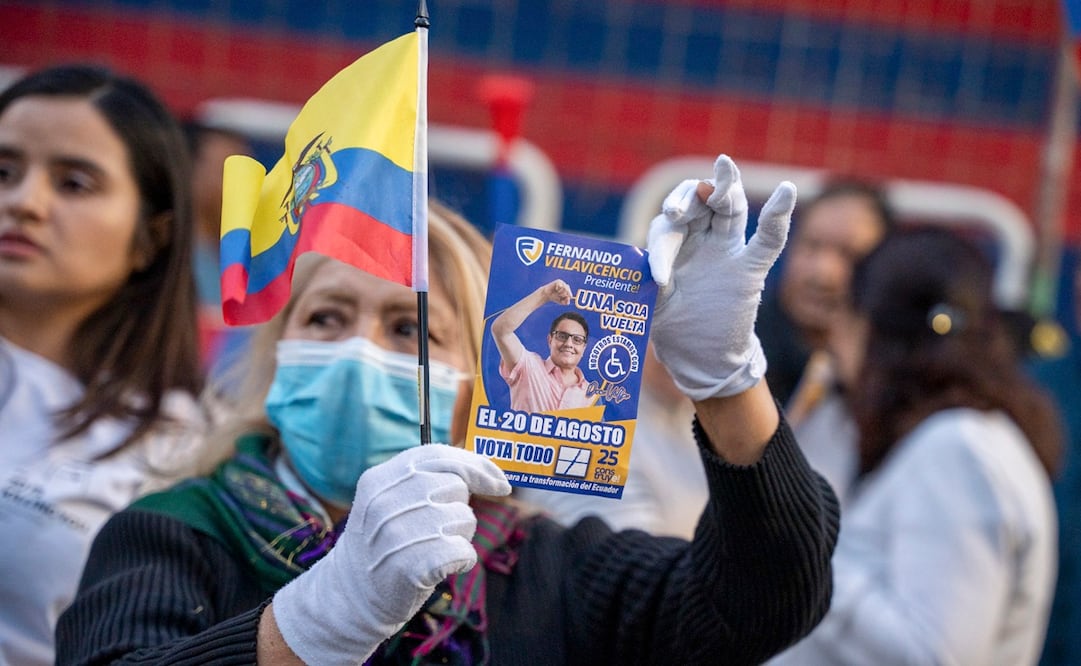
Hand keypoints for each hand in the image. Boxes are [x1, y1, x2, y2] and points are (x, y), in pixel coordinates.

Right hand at [272, 444, 510, 665]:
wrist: (351, 598)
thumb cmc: (385, 544)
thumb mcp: (390, 501)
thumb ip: (427, 479)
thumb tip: (489, 473)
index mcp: (379, 479)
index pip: (438, 455)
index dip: (476, 465)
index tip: (500, 483)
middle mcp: (384, 503)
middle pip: (456, 487)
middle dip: (459, 507)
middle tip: (437, 530)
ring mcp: (396, 535)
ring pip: (464, 519)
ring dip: (460, 536)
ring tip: (432, 549)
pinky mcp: (410, 567)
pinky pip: (464, 551)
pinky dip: (463, 560)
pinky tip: (442, 567)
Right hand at [542, 279, 571, 304]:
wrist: (547, 295)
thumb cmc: (554, 298)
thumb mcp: (561, 302)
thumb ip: (566, 302)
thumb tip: (569, 298)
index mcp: (567, 290)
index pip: (570, 292)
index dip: (569, 295)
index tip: (567, 298)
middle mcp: (565, 286)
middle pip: (568, 289)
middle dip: (564, 294)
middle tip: (560, 296)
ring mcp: (562, 283)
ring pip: (565, 288)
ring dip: (561, 292)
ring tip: (557, 293)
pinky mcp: (558, 281)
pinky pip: (560, 286)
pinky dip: (558, 289)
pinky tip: (556, 289)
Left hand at [647, 154, 795, 399]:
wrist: (701, 356)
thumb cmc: (674, 327)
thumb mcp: (655, 307)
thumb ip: (653, 288)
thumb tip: (649, 273)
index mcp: (673, 245)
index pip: (667, 227)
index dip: (662, 245)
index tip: (659, 278)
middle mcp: (699, 240)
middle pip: (699, 203)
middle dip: (688, 199)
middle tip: (677, 210)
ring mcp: (726, 251)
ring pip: (730, 210)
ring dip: (726, 188)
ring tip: (724, 166)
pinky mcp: (750, 269)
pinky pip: (768, 240)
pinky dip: (779, 216)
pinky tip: (787, 190)